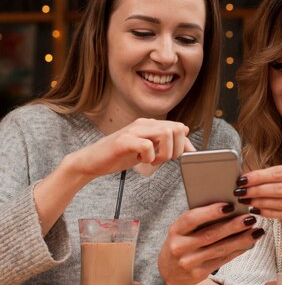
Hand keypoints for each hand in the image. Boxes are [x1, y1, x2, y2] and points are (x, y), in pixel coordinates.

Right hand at [69, 118, 194, 179]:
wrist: (92, 161)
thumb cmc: (119, 155)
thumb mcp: (147, 149)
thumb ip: (163, 142)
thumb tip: (186, 132)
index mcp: (150, 124)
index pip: (179, 127)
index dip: (186, 144)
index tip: (183, 158)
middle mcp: (143, 123)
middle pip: (176, 128)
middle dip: (176, 149)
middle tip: (163, 159)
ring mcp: (133, 131)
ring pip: (165, 133)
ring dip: (164, 152)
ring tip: (152, 160)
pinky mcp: (123, 141)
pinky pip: (147, 145)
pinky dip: (149, 157)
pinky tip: (140, 160)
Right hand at [158, 203, 264, 284]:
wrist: (171, 270)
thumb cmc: (182, 239)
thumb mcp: (183, 228)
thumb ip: (199, 218)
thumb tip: (229, 207)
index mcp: (175, 230)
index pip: (192, 219)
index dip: (210, 212)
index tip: (230, 205)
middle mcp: (179, 248)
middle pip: (210, 235)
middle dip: (233, 226)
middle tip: (250, 217)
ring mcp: (189, 263)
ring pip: (219, 249)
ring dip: (240, 240)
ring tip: (256, 231)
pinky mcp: (198, 274)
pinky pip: (222, 260)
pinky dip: (237, 251)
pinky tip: (249, 243)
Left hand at [237, 162, 281, 226]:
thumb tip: (267, 175)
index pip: (280, 173)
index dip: (258, 176)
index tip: (244, 178)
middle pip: (278, 189)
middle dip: (255, 190)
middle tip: (239, 191)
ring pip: (281, 204)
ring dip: (261, 203)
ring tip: (247, 201)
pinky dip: (273, 213)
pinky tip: (261, 211)